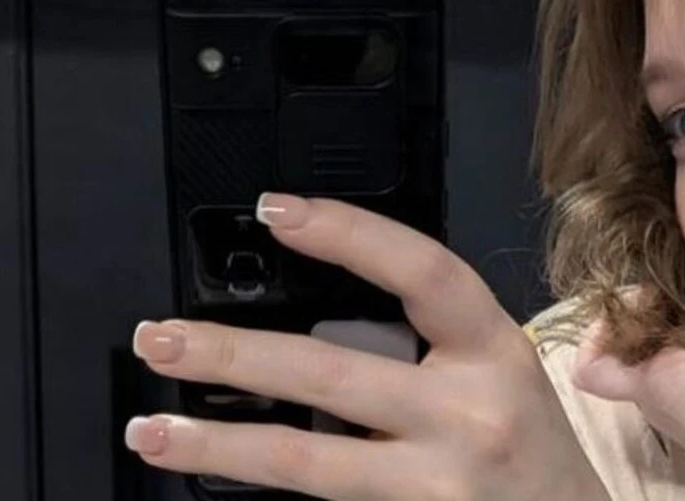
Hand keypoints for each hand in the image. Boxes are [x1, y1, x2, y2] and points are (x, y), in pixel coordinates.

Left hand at [123, 193, 609, 500]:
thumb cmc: (532, 450)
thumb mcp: (502, 373)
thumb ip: (431, 338)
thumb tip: (318, 302)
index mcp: (495, 350)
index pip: (422, 272)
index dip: (348, 234)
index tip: (277, 210)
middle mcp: (469, 414)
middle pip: (333, 372)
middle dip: (234, 352)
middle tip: (160, 336)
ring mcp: (439, 482)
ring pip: (308, 458)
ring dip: (218, 441)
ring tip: (152, 428)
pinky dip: (260, 486)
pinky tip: (211, 473)